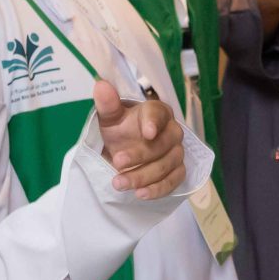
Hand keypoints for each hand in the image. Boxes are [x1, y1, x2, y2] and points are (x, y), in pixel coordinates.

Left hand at [91, 80, 185, 197]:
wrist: (124, 151)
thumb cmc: (120, 130)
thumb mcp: (109, 118)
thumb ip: (107, 104)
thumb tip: (101, 84)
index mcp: (157, 112)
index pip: (159, 114)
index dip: (155, 123)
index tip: (147, 133)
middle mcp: (172, 131)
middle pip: (164, 144)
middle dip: (141, 155)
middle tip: (118, 162)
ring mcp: (176, 152)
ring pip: (168, 165)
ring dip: (144, 176)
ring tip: (119, 183)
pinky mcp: (177, 171)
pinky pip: (174, 181)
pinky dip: (158, 189)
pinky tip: (140, 194)